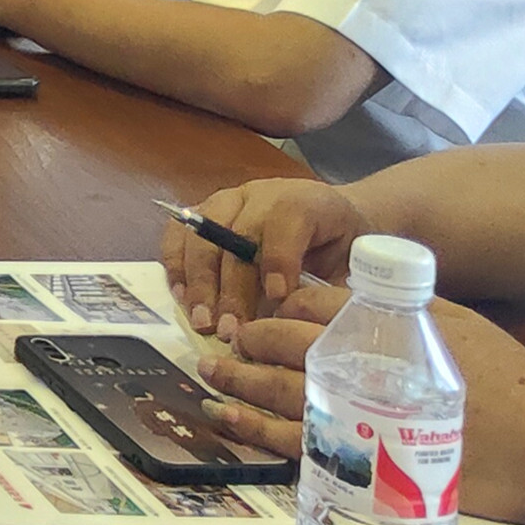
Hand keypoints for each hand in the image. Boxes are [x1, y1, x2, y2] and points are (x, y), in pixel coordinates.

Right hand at [161, 175, 368, 331]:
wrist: (333, 219)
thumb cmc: (341, 249)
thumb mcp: (348, 267)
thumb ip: (324, 291)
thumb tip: (294, 322)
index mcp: (304, 201)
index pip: (284, 223)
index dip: (278, 260)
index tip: (278, 299)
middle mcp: (261, 194)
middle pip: (235, 235)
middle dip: (230, 287)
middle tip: (229, 330)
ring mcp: (228, 200)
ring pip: (201, 235)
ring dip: (198, 282)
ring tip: (202, 321)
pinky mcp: (204, 211)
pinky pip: (178, 233)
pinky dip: (176, 266)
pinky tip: (182, 298)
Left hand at [196, 285, 524, 519]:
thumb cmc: (510, 385)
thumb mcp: (457, 328)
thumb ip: (406, 310)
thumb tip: (358, 295)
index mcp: (386, 328)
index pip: (314, 305)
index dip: (280, 306)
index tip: (264, 311)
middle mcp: (365, 368)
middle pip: (286, 346)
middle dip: (248, 342)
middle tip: (224, 344)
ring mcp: (360, 417)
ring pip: (278, 394)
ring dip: (237, 384)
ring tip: (210, 376)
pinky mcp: (362, 462)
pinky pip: (294, 443)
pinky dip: (255, 429)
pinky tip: (230, 420)